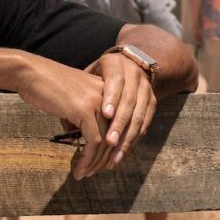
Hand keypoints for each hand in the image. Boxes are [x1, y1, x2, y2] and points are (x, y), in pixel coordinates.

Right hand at [13, 55, 110, 179]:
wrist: (29, 73)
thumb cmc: (43, 86)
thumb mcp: (67, 102)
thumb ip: (76, 119)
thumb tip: (76, 141)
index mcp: (107, 91)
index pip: (117, 125)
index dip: (112, 147)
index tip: (102, 162)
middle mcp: (109, 96)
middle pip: (115, 135)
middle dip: (105, 158)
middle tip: (95, 172)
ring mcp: (99, 102)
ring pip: (106, 141)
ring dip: (95, 162)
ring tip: (85, 174)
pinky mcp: (86, 110)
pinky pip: (93, 141)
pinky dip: (87, 158)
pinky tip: (79, 168)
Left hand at [86, 51, 156, 168]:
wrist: (124, 62)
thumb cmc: (95, 74)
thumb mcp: (87, 75)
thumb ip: (80, 94)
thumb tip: (67, 126)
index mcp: (115, 64)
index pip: (115, 81)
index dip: (111, 98)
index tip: (104, 114)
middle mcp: (134, 75)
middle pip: (129, 101)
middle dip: (119, 124)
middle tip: (109, 142)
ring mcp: (145, 89)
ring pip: (139, 116)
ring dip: (127, 138)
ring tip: (114, 157)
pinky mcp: (151, 102)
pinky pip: (145, 124)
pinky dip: (134, 140)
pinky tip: (122, 153)